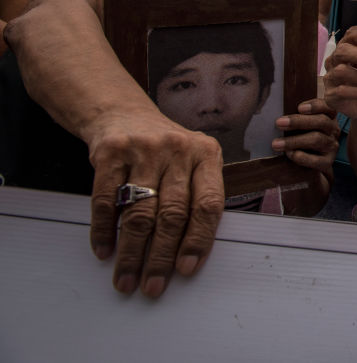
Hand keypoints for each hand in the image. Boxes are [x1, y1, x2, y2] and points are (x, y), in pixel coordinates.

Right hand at [85, 110, 223, 298]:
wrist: (122, 112)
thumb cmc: (164, 149)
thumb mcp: (193, 161)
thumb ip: (198, 197)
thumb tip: (191, 254)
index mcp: (207, 154)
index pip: (208, 204)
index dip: (198, 240)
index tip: (186, 269)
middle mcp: (178, 150)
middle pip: (173, 214)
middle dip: (162, 257)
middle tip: (153, 286)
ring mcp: (145, 148)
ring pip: (140, 211)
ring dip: (132, 252)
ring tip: (127, 279)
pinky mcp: (112, 151)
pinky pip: (106, 200)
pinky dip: (104, 230)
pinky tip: (105, 251)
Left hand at [273, 98, 340, 176]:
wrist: (312, 160)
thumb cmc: (303, 135)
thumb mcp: (304, 123)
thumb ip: (298, 117)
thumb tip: (279, 113)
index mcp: (329, 116)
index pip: (327, 107)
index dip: (315, 106)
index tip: (300, 108)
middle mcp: (333, 130)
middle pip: (321, 122)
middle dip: (298, 122)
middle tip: (278, 123)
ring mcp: (332, 146)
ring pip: (316, 140)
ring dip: (294, 141)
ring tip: (276, 143)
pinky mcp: (327, 162)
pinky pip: (316, 160)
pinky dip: (302, 157)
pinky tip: (289, 154)